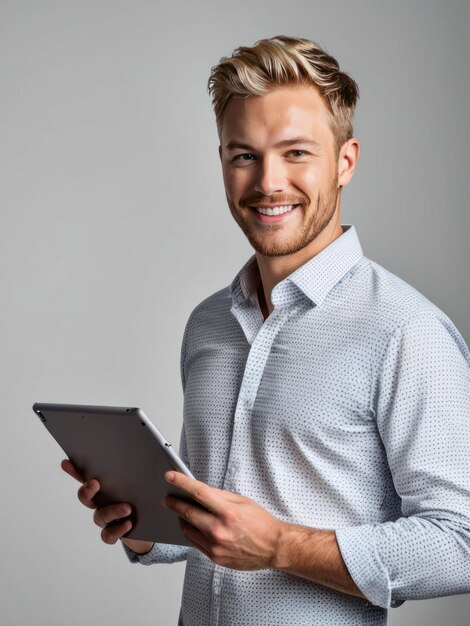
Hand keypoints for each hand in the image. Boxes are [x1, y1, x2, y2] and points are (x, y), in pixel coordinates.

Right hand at [61, 459, 152, 553]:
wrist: (152, 523)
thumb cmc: (145, 497)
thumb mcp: (145, 480)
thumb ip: (142, 469)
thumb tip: (149, 457)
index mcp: (106, 486)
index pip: (86, 477)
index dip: (75, 470)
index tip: (66, 462)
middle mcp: (101, 502)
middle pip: (86, 496)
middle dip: (87, 490)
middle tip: (95, 483)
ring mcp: (106, 518)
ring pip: (100, 516)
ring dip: (112, 511)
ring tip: (128, 508)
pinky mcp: (114, 533)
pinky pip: (108, 534)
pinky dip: (117, 530)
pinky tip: (129, 524)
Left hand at [162, 471, 283, 569]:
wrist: (273, 547)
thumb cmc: (260, 522)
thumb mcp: (242, 501)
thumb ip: (219, 496)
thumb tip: (199, 490)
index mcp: (228, 512)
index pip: (199, 493)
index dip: (182, 483)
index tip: (169, 476)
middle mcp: (220, 530)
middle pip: (188, 513)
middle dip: (174, 503)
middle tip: (167, 498)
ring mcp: (216, 546)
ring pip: (187, 529)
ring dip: (181, 519)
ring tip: (181, 512)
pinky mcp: (215, 557)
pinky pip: (194, 543)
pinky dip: (191, 532)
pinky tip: (192, 526)